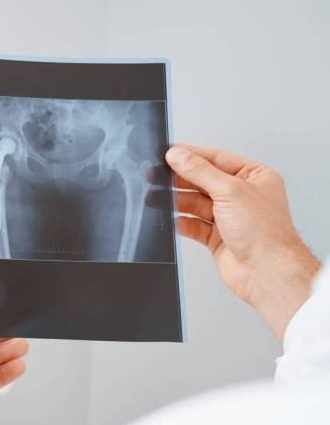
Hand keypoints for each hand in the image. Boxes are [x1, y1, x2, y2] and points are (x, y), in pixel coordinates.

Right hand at [164, 145, 319, 340]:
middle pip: (203, 181)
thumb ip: (200, 171)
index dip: (191, 156)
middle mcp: (242, 195)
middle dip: (180, 180)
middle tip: (156, 176)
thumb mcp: (229, 190)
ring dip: (177, 202)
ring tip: (157, 198)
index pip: (216, 159)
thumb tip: (179, 155)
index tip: (169, 153)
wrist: (266, 271)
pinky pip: (194, 225)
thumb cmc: (265, 232)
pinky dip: (183, 223)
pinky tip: (173, 220)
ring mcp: (229, 217)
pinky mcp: (218, 237)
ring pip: (196, 204)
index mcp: (254, 176)